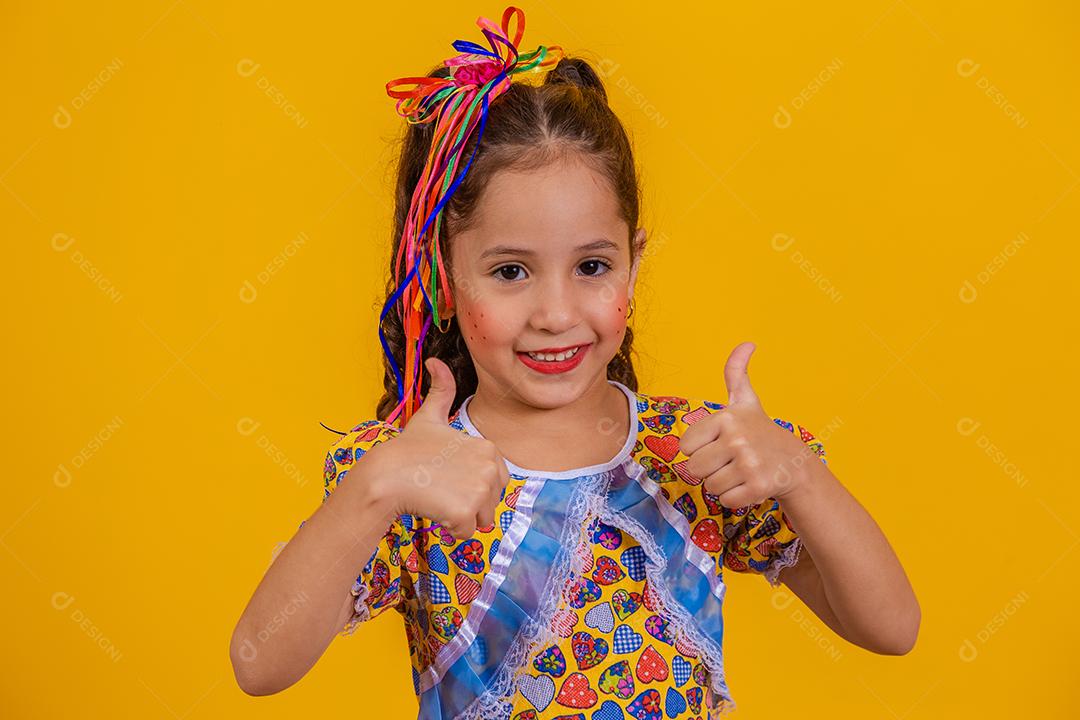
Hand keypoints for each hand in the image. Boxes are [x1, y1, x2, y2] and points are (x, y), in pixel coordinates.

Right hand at [366, 357, 509, 539]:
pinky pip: (465, 532)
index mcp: (489, 449)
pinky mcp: (466, 511)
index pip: (495, 482)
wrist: (385, 475)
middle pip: (489, 502)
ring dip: (459, 517)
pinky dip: (450, 530)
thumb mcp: (429, 417)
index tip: (447, 476)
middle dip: (467, 503)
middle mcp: (490, 467)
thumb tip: (435, 359)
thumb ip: (441, 390)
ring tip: (437, 499)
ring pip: (479, 519)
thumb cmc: (407, 450)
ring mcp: (480, 490)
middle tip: (440, 489)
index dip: (470, 485)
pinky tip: (434, 512)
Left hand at [679, 342, 814, 506]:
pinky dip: (734, 498)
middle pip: (694, 469)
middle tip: (730, 461)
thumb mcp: (745, 400)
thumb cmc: (760, 431)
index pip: (685, 448)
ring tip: (740, 471)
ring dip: (722, 484)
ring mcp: (748, 463)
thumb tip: (748, 343)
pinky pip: (725, 501)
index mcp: (726, 417)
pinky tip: (749, 485)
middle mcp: (736, 438)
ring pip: (709, 486)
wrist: (794, 462)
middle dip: (709, 470)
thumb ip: (736, 372)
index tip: (719, 444)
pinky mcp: (757, 487)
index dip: (699, 450)